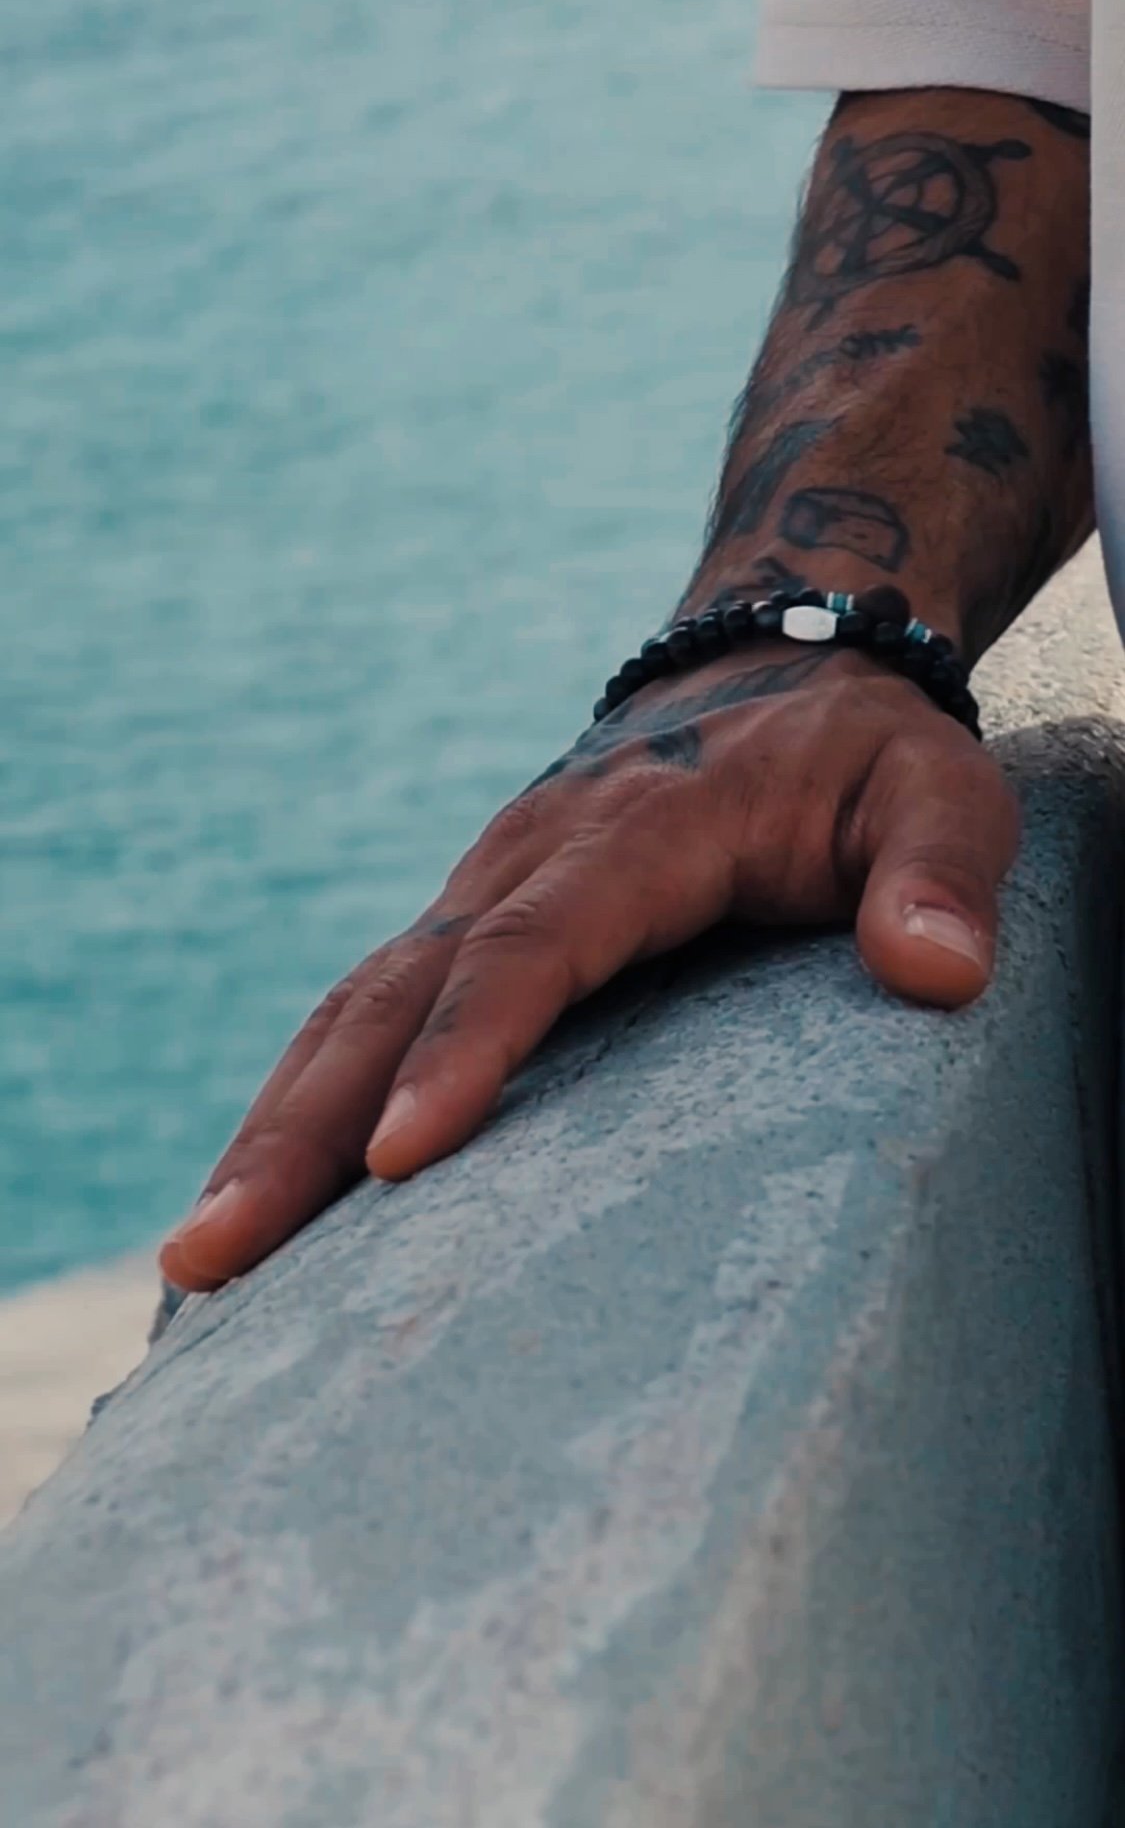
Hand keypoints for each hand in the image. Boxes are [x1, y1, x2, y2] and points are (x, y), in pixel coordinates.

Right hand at [159, 644, 1017, 1291]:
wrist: (778, 666)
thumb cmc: (866, 758)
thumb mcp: (941, 794)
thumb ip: (941, 875)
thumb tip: (934, 976)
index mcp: (638, 833)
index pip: (535, 946)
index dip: (467, 1047)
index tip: (398, 1159)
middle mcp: (529, 859)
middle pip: (394, 993)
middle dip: (298, 1126)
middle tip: (209, 1256)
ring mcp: (485, 891)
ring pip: (352, 1008)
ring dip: (269, 1128)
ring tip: (196, 1262)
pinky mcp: (471, 925)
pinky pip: (370, 1014)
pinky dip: (301, 1103)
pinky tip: (261, 1197)